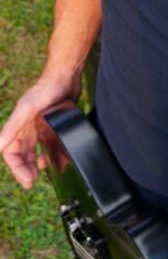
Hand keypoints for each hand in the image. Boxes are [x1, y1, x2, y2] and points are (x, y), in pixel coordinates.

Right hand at [0, 74, 80, 188]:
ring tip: (40, 173)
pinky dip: (46, 153)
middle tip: (33, 181)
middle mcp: (25, 128)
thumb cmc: (45, 90)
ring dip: (33, 164)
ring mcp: (38, 126)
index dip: (17, 168)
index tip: (28, 180)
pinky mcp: (50, 124)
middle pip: (20, 155)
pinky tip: (52, 158)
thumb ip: (13, 126)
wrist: (65, 76)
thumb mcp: (27, 108)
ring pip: (31, 151)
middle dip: (25, 170)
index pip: (11, 153)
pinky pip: (44, 144)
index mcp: (16, 126)